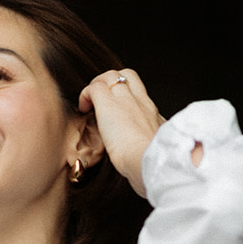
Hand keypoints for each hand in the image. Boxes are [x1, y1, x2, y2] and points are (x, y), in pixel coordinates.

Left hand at [78, 69, 165, 198]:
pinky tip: (83, 109)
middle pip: (128, 76)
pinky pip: (94, 87)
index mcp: (154, 118)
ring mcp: (126, 101)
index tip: (118, 111)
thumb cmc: (155, 168)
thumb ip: (153, 156)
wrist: (152, 163)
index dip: (127, 95)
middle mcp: (142, 104)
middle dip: (112, 83)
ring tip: (90, 104)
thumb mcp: (159, 157)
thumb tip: (148, 168)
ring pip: (111, 75)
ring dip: (97, 86)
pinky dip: (86, 94)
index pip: (140, 95)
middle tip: (101, 101)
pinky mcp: (109, 105)